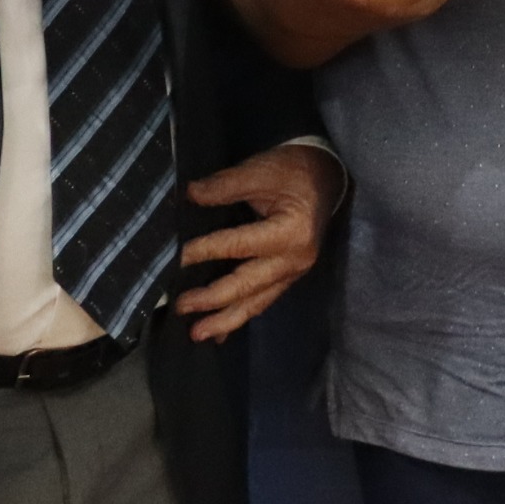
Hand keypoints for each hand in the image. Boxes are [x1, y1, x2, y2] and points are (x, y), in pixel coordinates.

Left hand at [174, 143, 340, 341]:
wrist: (327, 177)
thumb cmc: (294, 171)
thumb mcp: (260, 170)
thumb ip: (225, 185)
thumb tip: (189, 195)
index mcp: (290, 232)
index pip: (239, 246)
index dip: (206, 251)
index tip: (177, 258)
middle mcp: (294, 260)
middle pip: (248, 286)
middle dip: (212, 300)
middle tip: (181, 306)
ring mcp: (294, 272)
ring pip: (256, 303)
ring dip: (225, 320)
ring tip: (197, 334)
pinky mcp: (289, 276)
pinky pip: (263, 301)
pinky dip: (241, 316)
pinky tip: (221, 333)